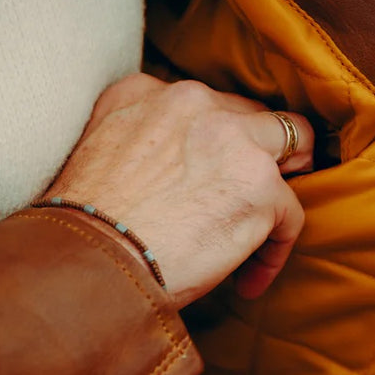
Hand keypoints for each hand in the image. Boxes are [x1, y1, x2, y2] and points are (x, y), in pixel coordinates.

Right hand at [46, 75, 314, 305]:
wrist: (88, 263)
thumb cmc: (83, 231)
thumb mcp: (96, 155)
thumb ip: (137, 142)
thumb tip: (170, 176)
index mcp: (144, 92)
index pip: (202, 105)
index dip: (214, 143)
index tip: (209, 177)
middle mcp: (191, 102)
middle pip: (251, 115)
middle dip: (258, 153)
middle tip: (252, 195)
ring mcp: (232, 139)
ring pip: (291, 143)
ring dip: (281, 186)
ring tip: (270, 225)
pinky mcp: (259, 185)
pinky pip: (289, 214)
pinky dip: (274, 251)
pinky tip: (248, 282)